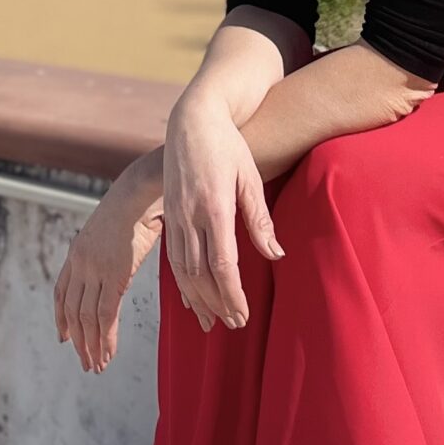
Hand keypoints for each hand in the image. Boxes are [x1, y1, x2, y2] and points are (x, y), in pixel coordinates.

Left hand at [54, 157, 166, 372]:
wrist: (139, 190)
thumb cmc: (135, 203)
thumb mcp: (115, 226)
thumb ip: (113, 245)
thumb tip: (123, 250)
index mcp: (78, 251)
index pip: (62, 292)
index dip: (61, 317)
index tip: (63, 337)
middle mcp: (80, 263)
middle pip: (73, 311)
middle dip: (78, 340)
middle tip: (85, 362)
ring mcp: (95, 270)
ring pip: (86, 318)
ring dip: (91, 346)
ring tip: (97, 366)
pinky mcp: (113, 275)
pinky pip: (106, 315)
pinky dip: (105, 339)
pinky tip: (108, 354)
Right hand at [161, 103, 283, 332]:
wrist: (192, 119)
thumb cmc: (228, 146)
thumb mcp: (250, 177)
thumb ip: (259, 219)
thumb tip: (276, 255)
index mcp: (214, 207)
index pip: (222, 264)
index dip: (232, 294)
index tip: (243, 315)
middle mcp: (189, 215)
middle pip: (199, 274)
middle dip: (216, 303)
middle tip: (233, 324)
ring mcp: (174, 215)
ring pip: (181, 269)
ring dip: (197, 298)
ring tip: (212, 321)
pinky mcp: (168, 213)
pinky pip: (172, 256)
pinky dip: (181, 282)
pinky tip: (191, 298)